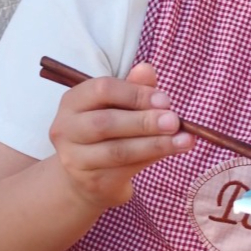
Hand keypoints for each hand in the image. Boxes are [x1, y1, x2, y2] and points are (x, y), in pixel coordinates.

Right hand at [49, 62, 193, 208]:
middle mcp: (66, 129)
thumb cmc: (107, 132)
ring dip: (155, 144)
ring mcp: (75, 159)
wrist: (87, 177)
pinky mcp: (92, 181)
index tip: (165, 100)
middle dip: (144, 121)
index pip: (101, 90)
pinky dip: (153, 158)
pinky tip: (174, 150)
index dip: (135, 93)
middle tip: (175, 121)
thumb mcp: (118, 106)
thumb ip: (132, 87)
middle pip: (106, 123)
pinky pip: (126, 169)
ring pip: (117, 151)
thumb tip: (147, 68)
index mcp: (73, 101)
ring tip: (184, 139)